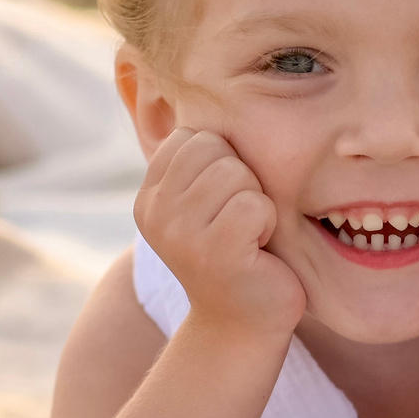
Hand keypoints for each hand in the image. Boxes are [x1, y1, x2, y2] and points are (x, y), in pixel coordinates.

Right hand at [133, 128, 304, 339]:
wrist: (244, 325)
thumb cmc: (240, 254)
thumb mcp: (210, 202)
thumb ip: (203, 161)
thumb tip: (205, 92)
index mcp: (151, 194)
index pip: (193, 136)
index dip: (225, 162)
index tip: (225, 206)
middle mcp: (155, 212)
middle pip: (215, 148)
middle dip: (243, 179)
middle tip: (241, 224)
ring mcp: (180, 233)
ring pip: (236, 173)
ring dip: (258, 202)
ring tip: (249, 236)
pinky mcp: (214, 252)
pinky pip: (255, 204)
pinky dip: (268, 223)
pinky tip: (259, 251)